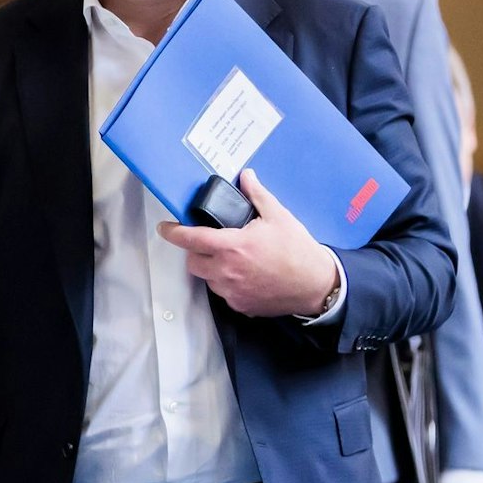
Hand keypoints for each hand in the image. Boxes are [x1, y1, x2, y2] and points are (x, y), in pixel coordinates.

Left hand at [159, 171, 337, 316]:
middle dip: (196, 251)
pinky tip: (245, 275)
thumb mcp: (278, 216)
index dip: (173, 233)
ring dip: (212, 268)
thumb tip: (246, 177)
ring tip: (233, 259)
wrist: (316, 285)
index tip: (165, 228)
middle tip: (212, 243)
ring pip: (207, 279)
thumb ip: (257, 195)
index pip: (190, 239)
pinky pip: (223, 293)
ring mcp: (232, 291)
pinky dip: (227, 283)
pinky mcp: (240, 305)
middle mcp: (227, 271)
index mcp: (232, 246)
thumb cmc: (298, 251)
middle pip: (193, 262)